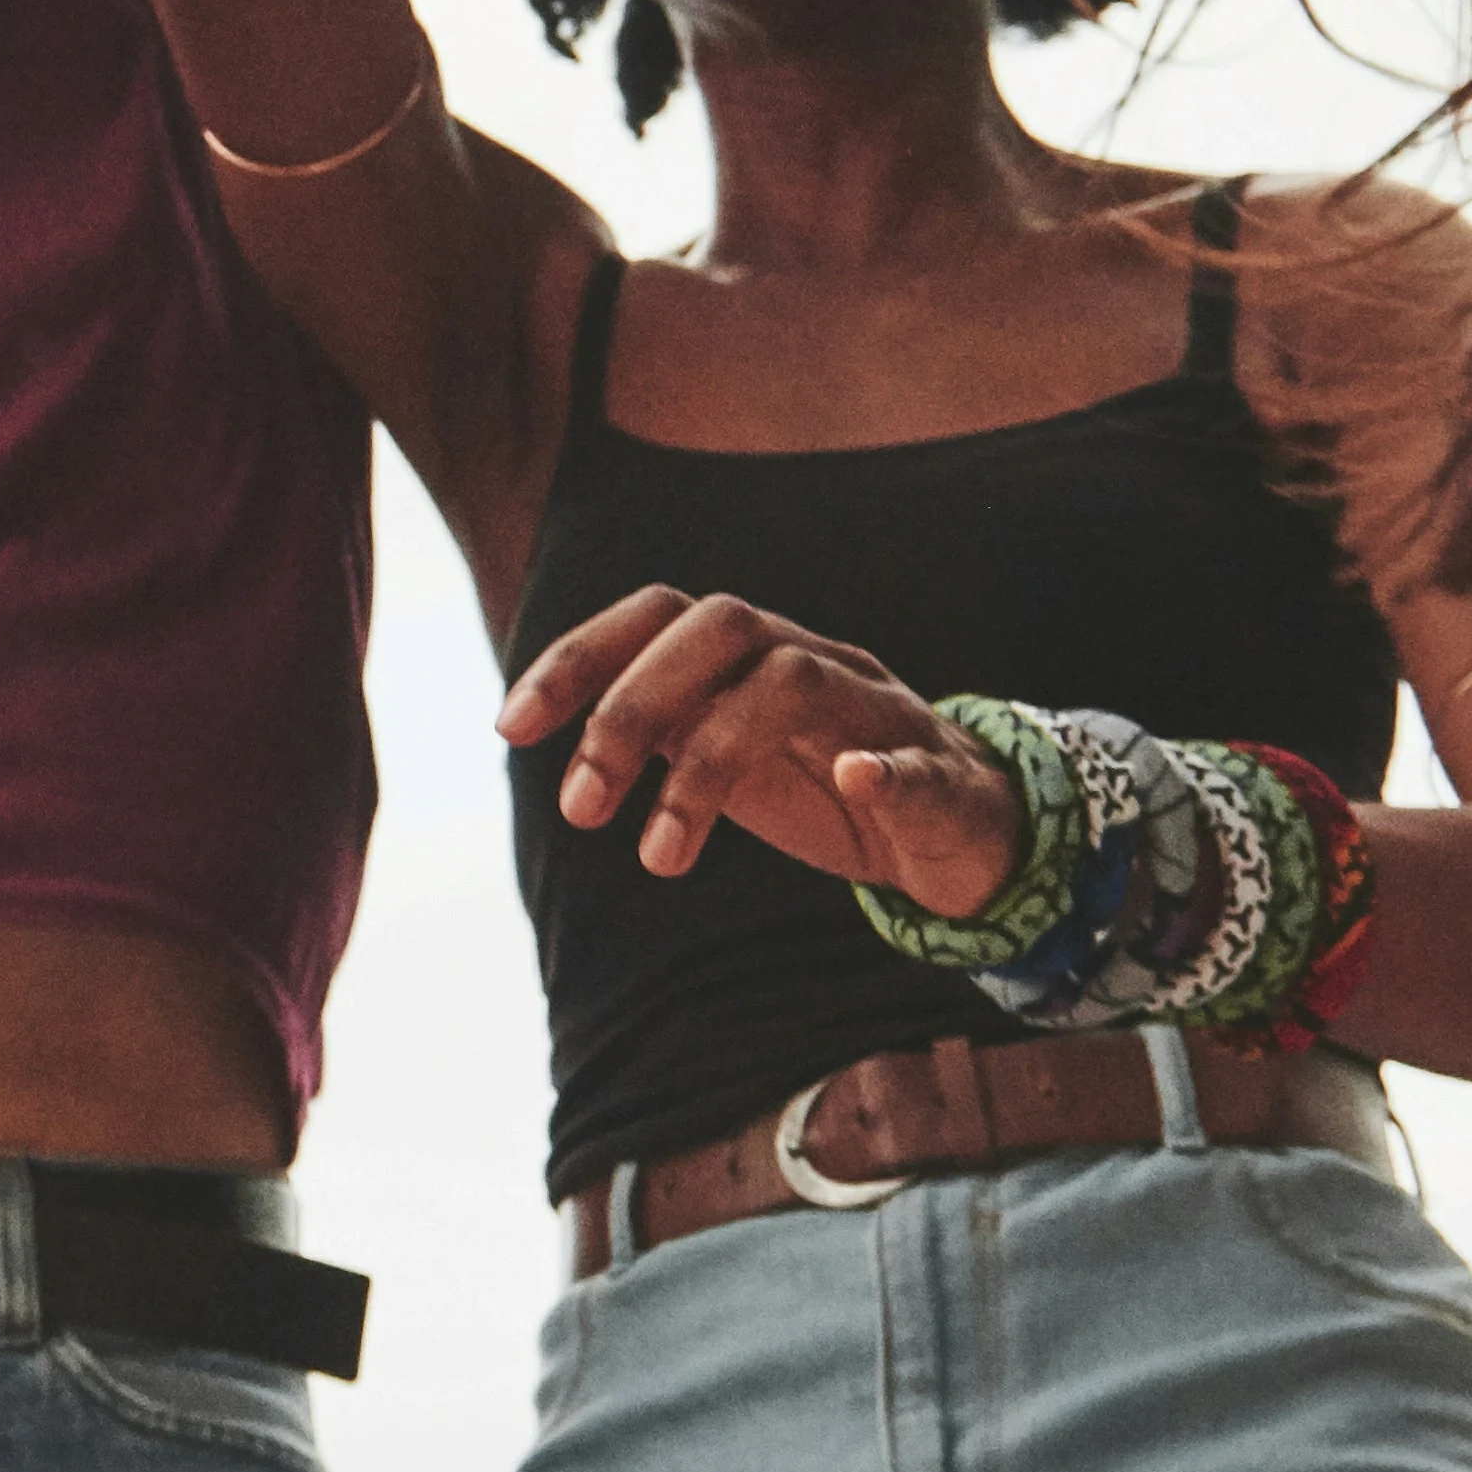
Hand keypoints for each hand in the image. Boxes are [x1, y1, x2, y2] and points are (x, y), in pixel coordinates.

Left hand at [497, 584, 1026, 895]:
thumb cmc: (824, 784)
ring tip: (660, 857)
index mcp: (751, 654)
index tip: (510, 728)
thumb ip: (650, 729)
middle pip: (717, 625)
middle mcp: (811, 659)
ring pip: (795, 685)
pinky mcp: (941, 773)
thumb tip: (530, 723)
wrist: (962, 831)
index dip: (579, 656)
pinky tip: (852, 783)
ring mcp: (879, 709)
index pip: (657, 613)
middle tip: (577, 808)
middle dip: (631, 707)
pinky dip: (882, 767)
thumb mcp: (722, 753)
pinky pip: (915, 757)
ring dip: (713, 763)